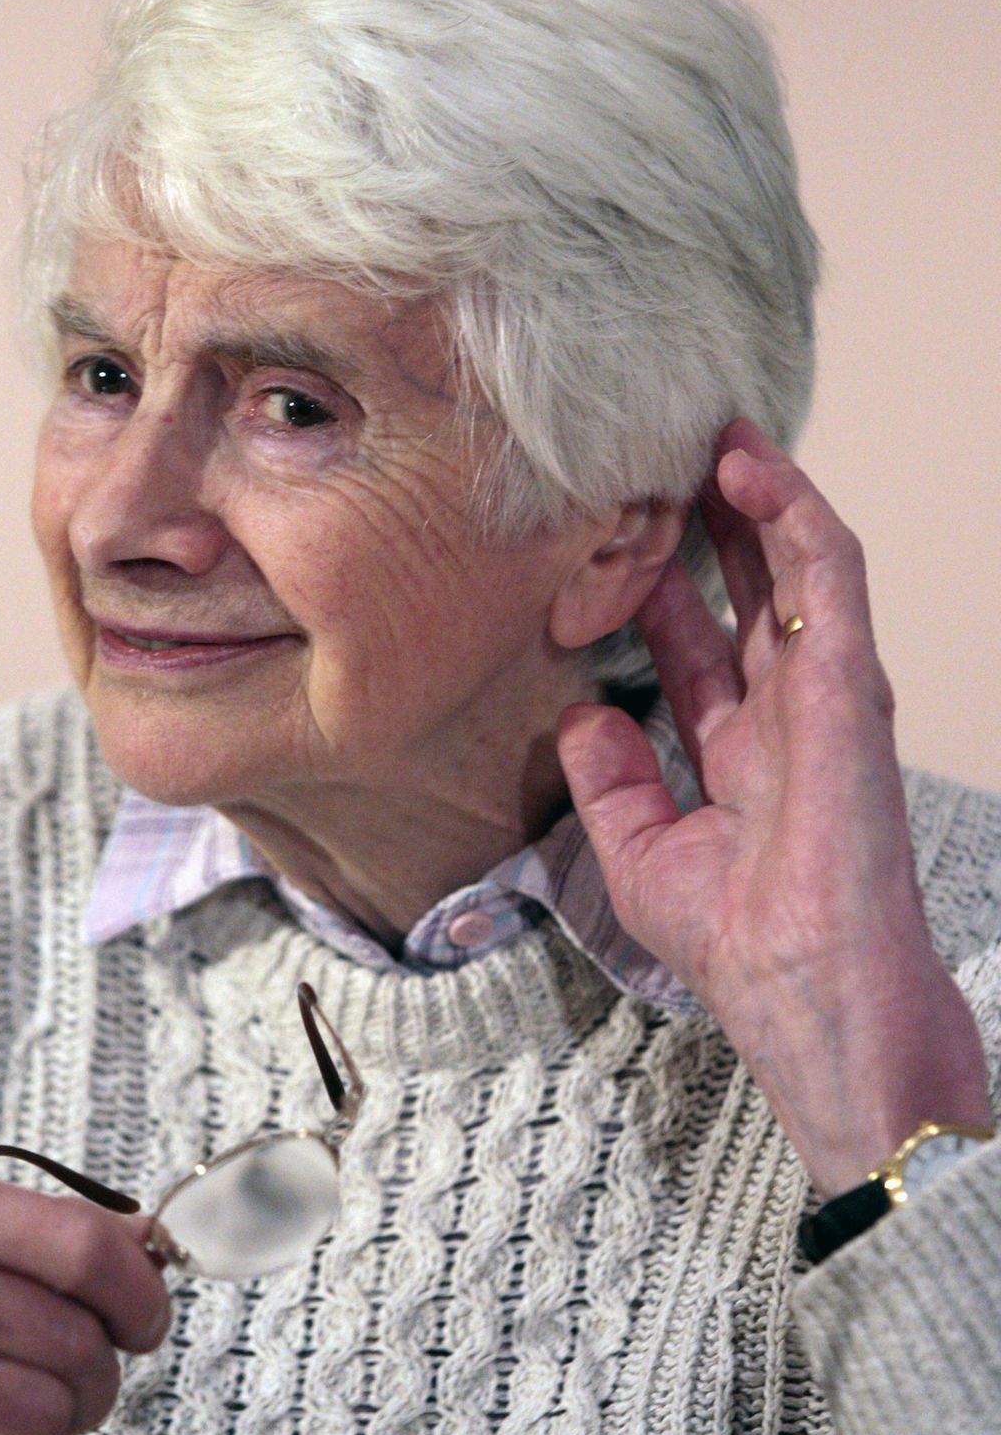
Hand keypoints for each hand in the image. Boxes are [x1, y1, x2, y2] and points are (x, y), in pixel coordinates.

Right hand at [0, 1167, 169, 1434]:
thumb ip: (30, 1232)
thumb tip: (144, 1244)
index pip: (86, 1249)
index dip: (140, 1295)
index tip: (145, 1321)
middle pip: (77, 1344)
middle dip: (96, 1379)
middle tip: (73, 1384)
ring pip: (45, 1418)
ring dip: (46, 1432)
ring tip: (5, 1414)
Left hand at [558, 418, 990, 1195]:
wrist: (812, 1000)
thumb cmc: (741, 949)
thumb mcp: (642, 856)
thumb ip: (613, 782)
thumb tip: (584, 714)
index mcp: (742, 754)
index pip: (698, 647)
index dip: (662, 588)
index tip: (619, 535)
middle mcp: (786, 715)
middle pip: (751, 591)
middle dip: (716, 523)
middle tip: (672, 455)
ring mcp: (824, 695)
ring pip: (796, 568)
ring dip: (758, 498)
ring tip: (714, 434)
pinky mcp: (850, 685)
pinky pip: (828, 580)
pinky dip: (793, 517)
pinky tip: (750, 469)